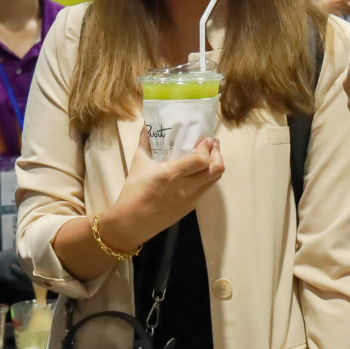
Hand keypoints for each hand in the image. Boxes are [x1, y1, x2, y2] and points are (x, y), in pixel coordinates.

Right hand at [97, 130, 224, 252]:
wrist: (131, 223)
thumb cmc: (133, 191)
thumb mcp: (138, 164)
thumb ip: (145, 142)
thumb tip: (147, 125)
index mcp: (171, 175)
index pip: (201, 160)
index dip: (207, 148)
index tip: (206, 138)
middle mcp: (185, 187)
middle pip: (216, 170)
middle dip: (217, 154)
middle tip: (211, 145)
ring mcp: (190, 199)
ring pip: (214, 180)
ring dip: (215, 165)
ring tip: (208, 155)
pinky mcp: (191, 207)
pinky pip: (205, 188)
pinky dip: (207, 176)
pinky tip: (198, 171)